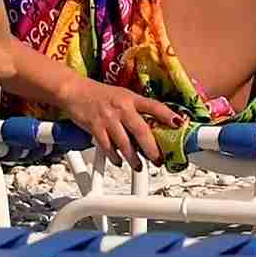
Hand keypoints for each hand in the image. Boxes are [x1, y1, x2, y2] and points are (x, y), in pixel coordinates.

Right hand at [58, 76, 183, 169]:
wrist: (75, 91)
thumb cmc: (101, 96)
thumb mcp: (122, 97)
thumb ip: (137, 111)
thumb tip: (154, 129)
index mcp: (131, 98)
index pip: (154, 106)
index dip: (168, 115)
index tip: (180, 124)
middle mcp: (122, 107)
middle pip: (141, 130)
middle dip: (151, 149)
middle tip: (158, 160)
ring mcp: (108, 118)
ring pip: (125, 143)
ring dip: (134, 158)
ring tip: (138, 165)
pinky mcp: (95, 127)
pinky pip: (108, 148)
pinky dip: (115, 158)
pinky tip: (118, 161)